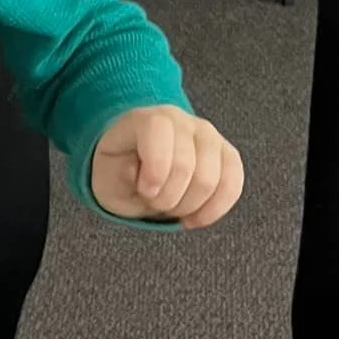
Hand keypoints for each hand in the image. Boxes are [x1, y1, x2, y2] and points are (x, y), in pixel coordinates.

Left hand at [92, 106, 242, 228]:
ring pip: (212, 179)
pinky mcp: (227, 155)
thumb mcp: (105, 176)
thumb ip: (119, 175)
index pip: (159, 131)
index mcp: (145, 120)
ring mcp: (208, 136)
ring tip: (170, 208)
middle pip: (188, 165)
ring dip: (188, 206)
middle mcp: (181, 121)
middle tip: (153, 202)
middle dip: (168, 198)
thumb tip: (142, 175)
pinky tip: (194, 219)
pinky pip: (233, 185)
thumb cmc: (120, 170)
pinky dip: (213, 210)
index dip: (155, 167)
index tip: (146, 191)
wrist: (137, 163)